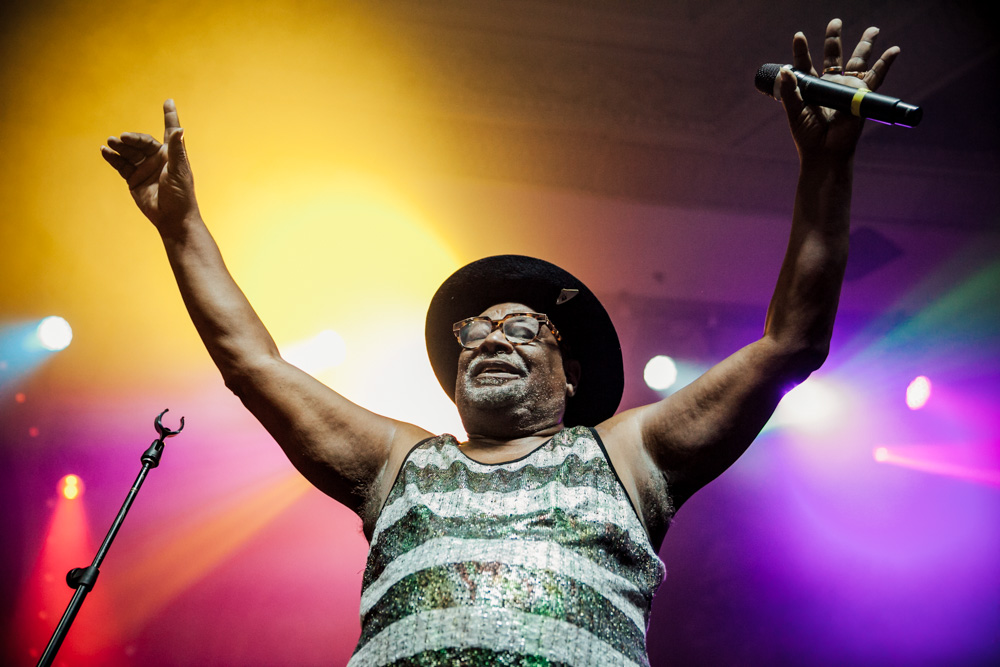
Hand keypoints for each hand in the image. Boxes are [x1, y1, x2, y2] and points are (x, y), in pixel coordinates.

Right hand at [101, 100, 198, 230]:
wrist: (171, 218)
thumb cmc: (181, 194)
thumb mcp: (179, 170)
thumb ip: (175, 149)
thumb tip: (179, 129)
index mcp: (171, 154)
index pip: (169, 131)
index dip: (169, 116)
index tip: (169, 102)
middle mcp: (157, 158)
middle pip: (141, 142)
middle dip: (131, 139)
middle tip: (122, 138)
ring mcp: (144, 168)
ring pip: (129, 152)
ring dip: (119, 147)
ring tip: (110, 142)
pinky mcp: (133, 178)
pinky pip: (121, 164)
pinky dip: (112, 158)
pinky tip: (104, 151)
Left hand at [780, 19, 899, 160]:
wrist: (824, 152)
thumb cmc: (807, 135)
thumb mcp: (794, 112)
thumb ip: (789, 91)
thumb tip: (784, 70)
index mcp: (812, 87)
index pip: (805, 64)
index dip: (801, 50)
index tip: (799, 36)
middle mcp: (830, 85)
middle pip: (834, 56)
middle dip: (835, 39)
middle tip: (836, 22)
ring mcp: (847, 89)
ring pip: (858, 62)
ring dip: (866, 45)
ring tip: (873, 29)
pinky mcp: (861, 96)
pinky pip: (876, 77)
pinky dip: (885, 63)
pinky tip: (894, 50)